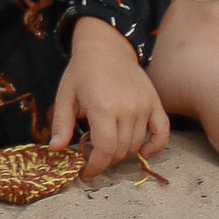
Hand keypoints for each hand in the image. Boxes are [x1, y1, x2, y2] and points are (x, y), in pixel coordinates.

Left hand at [49, 19, 168, 179]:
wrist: (106, 46)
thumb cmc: (82, 71)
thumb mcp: (65, 95)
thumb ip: (61, 124)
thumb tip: (56, 150)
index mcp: (103, 107)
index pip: (105, 150)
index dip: (95, 167)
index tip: (85, 173)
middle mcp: (127, 108)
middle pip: (120, 151)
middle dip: (104, 160)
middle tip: (90, 151)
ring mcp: (144, 105)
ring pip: (136, 144)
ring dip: (121, 153)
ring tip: (105, 143)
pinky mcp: (155, 102)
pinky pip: (162, 132)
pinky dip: (155, 146)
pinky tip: (143, 151)